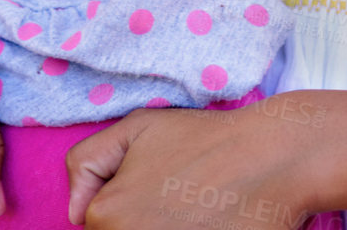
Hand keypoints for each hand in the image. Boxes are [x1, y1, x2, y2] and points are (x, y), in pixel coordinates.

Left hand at [66, 100, 319, 229]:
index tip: (158, 191)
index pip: (96, 224)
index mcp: (107, 214)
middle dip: (144, 223)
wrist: (272, 158)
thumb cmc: (205, 140)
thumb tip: (74, 214)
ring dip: (163, 229)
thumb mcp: (137, 127)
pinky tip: (205, 224)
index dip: (124, 204)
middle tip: (180, 203)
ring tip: (193, 213)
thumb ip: (88, 162)